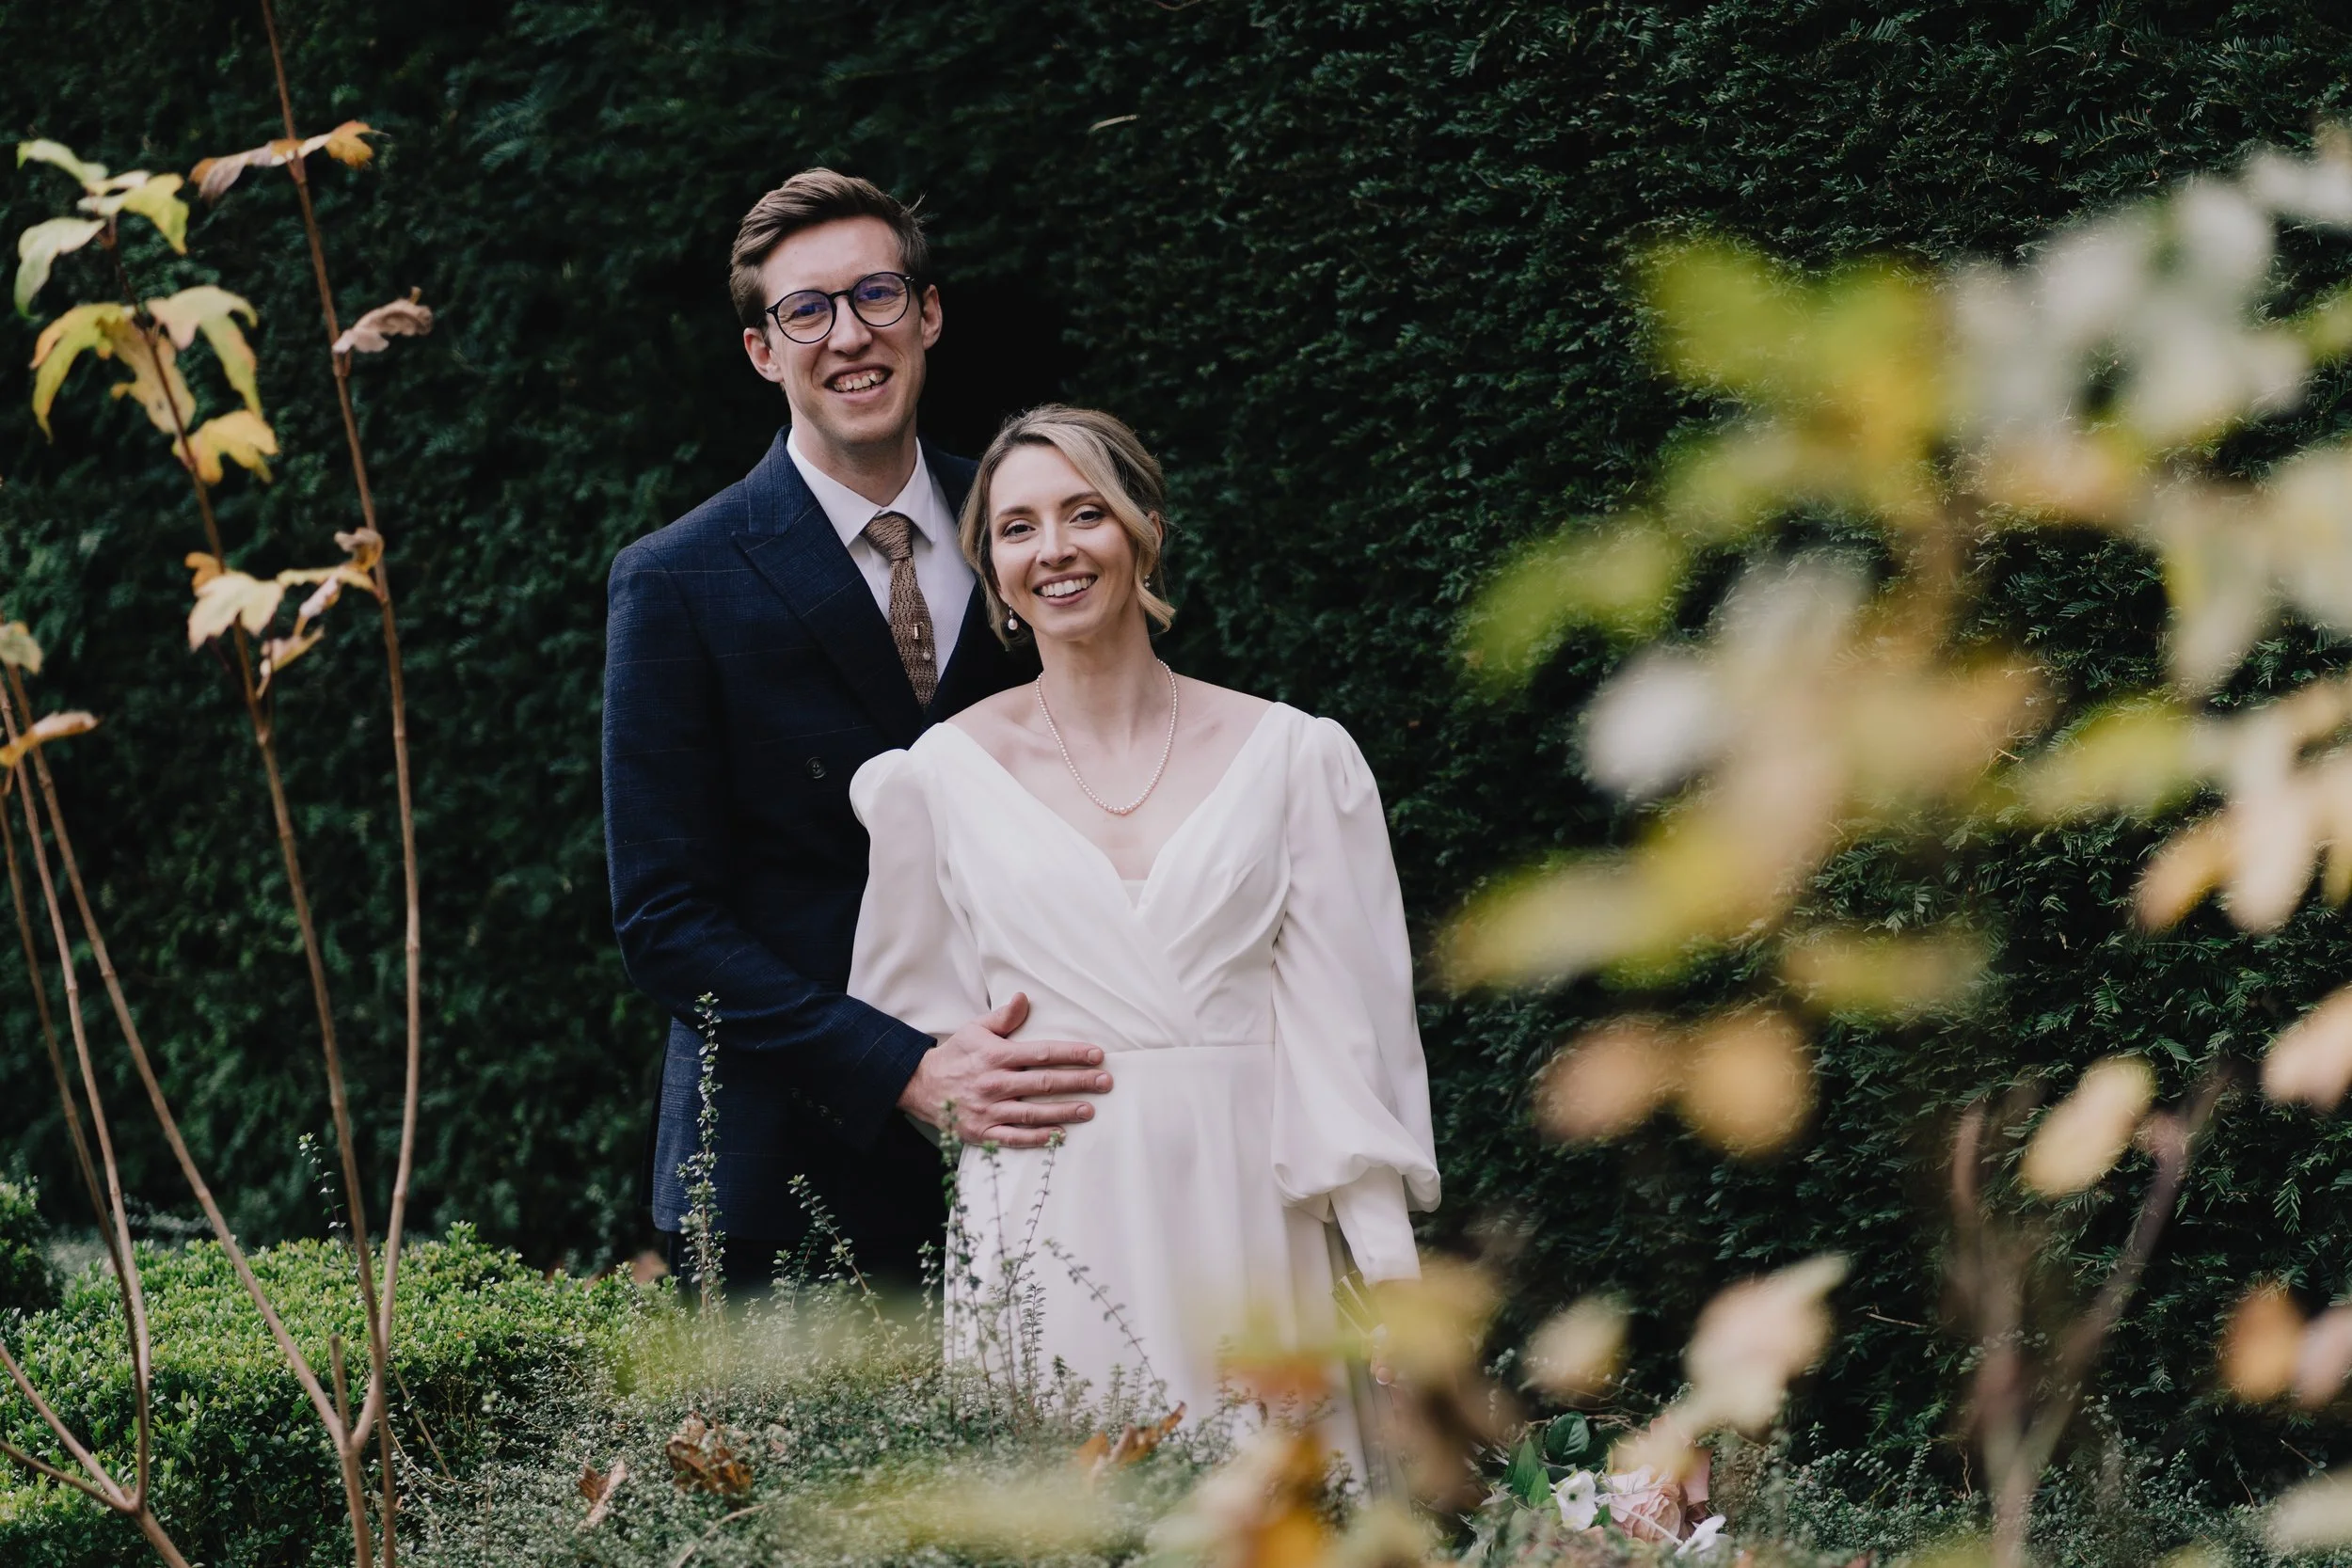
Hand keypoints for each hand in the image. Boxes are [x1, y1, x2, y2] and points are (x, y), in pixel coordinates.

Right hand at [896, 992, 1111, 1146]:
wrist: (920, 1087)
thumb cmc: (955, 1055)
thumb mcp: (975, 1029)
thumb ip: (1003, 1018)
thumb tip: (1023, 998)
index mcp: (997, 1056)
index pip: (1042, 1053)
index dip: (1072, 1053)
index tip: (1097, 1054)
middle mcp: (995, 1083)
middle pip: (1044, 1083)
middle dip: (1078, 1081)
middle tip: (1105, 1082)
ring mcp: (989, 1110)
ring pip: (1033, 1112)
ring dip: (1064, 1111)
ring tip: (1090, 1109)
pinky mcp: (982, 1131)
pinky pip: (1014, 1137)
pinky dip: (1037, 1137)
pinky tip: (1060, 1135)